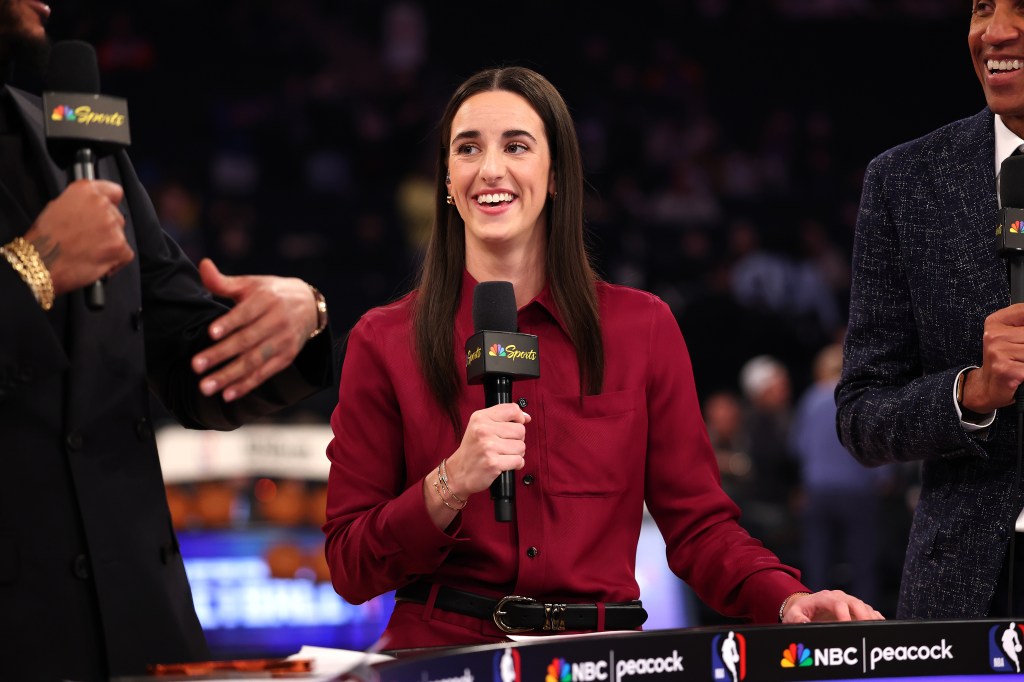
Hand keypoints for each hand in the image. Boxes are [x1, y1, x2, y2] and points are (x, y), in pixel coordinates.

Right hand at [24, 179, 131, 294]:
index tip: (109, 210)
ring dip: (110, 244)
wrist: (41, 263)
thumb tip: (93, 207)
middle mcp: (101, 204)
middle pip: (117, 216)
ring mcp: (112, 225)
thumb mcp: (57, 206)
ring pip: (121, 235)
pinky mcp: (119, 246)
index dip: (111, 203)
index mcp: (85, 190)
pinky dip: (115, 261)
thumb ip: (81, 202)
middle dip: (107, 228)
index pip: (113, 191)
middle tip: (88, 239)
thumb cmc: (45, 239)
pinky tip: (97, 262)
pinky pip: (125, 254)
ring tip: (88, 251)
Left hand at [190, 258, 317, 401]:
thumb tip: (203, 264)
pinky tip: (227, 394)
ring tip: (206, 387)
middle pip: (247, 341)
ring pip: (254, 361)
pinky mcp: (287, 357)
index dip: (229, 323)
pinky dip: (247, 385)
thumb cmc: (270, 293)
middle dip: (220, 355)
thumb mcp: (251, 284)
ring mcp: (284, 341)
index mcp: (267, 299)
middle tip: (196, 366)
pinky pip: (265, 373)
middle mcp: (278, 321)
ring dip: (230, 376)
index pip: (246, 313)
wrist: (310, 305)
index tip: (210, 333)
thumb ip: (223, 281)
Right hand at [443, 404, 531, 497]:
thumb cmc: (472, 450)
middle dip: (517, 440)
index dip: (519, 418)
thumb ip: (502, 418)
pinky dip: (516, 464)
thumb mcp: (479, 426)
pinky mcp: (493, 463)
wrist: (457, 473)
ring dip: (516, 454)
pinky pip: (519, 461)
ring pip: (521, 446)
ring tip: (503, 455)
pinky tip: (504, 464)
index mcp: (480, 418)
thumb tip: (526, 417)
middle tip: (504, 445)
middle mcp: (483, 430)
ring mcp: (488, 447)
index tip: (516, 424)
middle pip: (520, 430)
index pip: (512, 410)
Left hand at [781, 590, 884, 622]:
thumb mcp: (793, 614)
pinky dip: (875, 618)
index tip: (846, 625)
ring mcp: (848, 601)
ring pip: (864, 606)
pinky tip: (880, 626)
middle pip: (855, 602)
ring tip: (874, 629)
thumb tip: (803, 622)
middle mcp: (838, 597)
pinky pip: (868, 611)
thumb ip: (797, 618)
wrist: (806, 606)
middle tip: (866, 628)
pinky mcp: (855, 609)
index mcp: (824, 597)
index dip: (844, 613)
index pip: (837, 603)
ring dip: (870, 617)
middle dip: (862, 615)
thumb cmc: (800, 611)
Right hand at [964, 303, 1023, 411]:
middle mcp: (994, 336)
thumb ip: (1021, 325)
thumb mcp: (1009, 335)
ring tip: (1020, 363)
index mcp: (995, 323)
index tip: (1021, 340)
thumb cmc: (1003, 361)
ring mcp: (998, 353)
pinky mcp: (1006, 370)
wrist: (987, 388)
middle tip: (1020, 354)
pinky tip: (1021, 373)